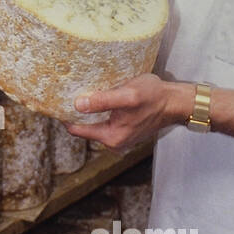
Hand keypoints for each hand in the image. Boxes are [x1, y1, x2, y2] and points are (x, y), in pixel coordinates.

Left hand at [66, 74, 187, 150]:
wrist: (175, 101)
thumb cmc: (154, 96)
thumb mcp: (127, 95)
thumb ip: (102, 101)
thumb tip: (78, 105)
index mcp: (111, 137)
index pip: (75, 128)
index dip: (66, 114)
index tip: (58, 99)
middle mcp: (114, 142)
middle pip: (83, 126)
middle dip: (77, 111)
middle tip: (70, 91)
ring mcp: (119, 137)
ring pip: (94, 123)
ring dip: (89, 110)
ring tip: (83, 92)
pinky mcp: (124, 129)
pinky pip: (104, 120)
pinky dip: (100, 110)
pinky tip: (99, 97)